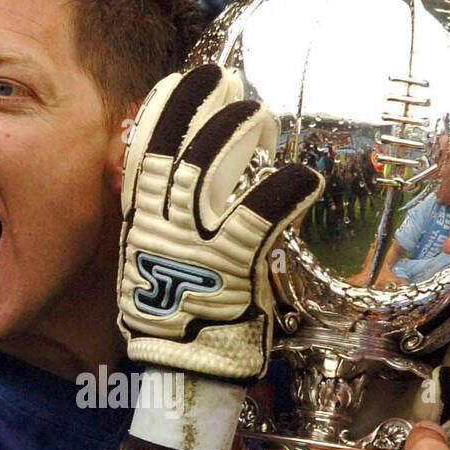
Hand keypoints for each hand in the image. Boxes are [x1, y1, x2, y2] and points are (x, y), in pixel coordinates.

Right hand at [118, 64, 322, 380]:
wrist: (182, 370)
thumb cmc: (175, 321)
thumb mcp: (151, 264)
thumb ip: (162, 224)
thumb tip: (177, 188)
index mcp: (142, 222)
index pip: (147, 150)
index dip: (166, 110)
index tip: (184, 80)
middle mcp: (162, 222)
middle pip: (182, 147)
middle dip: (206, 108)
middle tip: (231, 82)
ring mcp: (195, 238)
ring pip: (214, 168)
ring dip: (240, 134)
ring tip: (263, 117)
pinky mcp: (232, 260)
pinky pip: (262, 212)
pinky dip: (287, 190)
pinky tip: (308, 176)